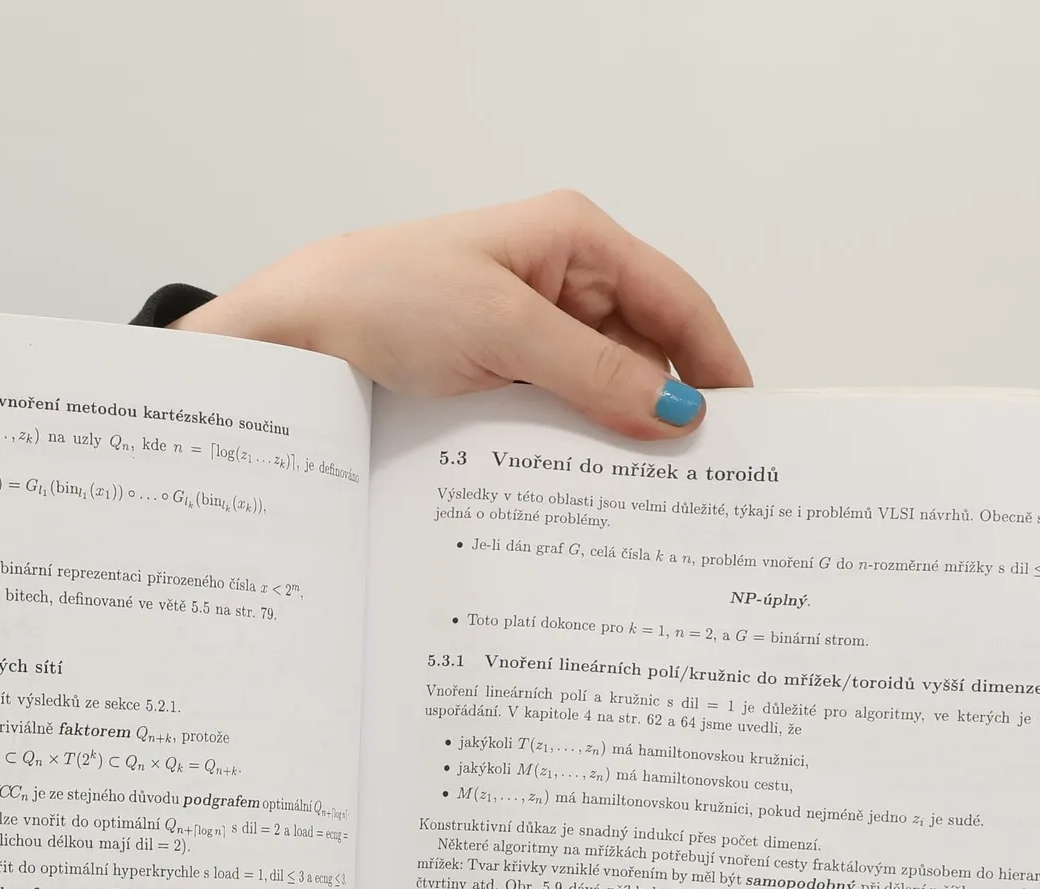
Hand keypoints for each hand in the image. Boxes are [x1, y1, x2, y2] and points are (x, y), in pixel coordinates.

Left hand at [174, 189, 750, 439]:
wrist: (294, 334)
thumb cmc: (385, 297)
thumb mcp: (503, 331)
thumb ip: (596, 374)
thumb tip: (677, 414)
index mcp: (574, 239)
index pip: (677, 300)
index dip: (717, 362)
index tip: (745, 426)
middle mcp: (560, 280)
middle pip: (646, 350)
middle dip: (670, 409)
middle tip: (701, 481)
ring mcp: (529, 331)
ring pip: (604, 389)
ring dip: (620, 436)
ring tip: (649, 497)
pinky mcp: (499, 375)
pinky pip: (559, 412)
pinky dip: (577, 446)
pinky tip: (588, 487)